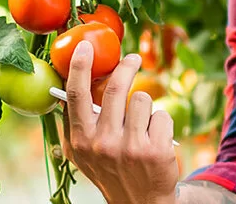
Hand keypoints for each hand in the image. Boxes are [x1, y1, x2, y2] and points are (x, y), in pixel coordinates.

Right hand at [63, 41, 179, 203]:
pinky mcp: (157, 150)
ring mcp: (131, 147)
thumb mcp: (85, 153)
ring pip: (142, 99)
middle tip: (133, 58)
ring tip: (143, 126)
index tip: (85, 46)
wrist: (141, 202)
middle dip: (127, 67)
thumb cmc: (111, 169)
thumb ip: (77, 123)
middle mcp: (103, 143)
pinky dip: (162, 123)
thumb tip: (72, 82)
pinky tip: (157, 140)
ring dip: (145, 107)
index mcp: (81, 141)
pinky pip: (162, 115)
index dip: (79, 67)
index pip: (76, 96)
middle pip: (115, 88)